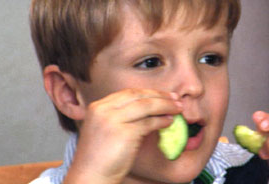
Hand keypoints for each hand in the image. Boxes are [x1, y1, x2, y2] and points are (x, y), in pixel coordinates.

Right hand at [64, 89, 181, 183]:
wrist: (90, 177)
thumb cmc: (100, 157)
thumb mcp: (107, 129)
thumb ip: (121, 116)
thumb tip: (150, 109)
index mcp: (97, 107)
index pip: (128, 92)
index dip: (148, 92)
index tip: (163, 94)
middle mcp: (103, 110)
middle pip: (137, 95)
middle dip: (160, 95)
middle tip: (176, 98)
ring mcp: (112, 120)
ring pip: (145, 106)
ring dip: (165, 106)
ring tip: (178, 109)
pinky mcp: (124, 133)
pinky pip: (148, 123)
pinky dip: (161, 121)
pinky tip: (169, 122)